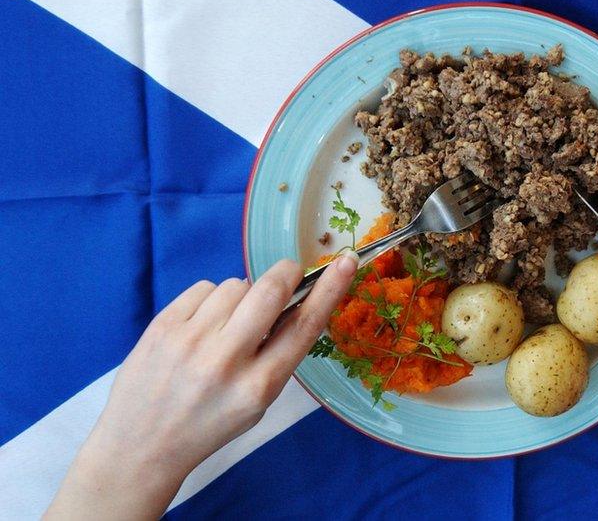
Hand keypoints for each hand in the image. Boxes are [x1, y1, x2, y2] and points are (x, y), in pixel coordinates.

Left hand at [45, 254, 358, 520]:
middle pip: (269, 291)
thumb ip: (278, 356)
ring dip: (242, 295)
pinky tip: (202, 324)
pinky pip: (203, 287)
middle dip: (286, 274)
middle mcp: (226, 361)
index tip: (346, 261)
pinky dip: (210, 299)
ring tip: (228, 322)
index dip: (329, 289)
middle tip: (288, 277)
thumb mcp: (258, 402)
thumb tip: (296, 300)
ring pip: (235, 284)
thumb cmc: (210, 424)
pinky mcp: (162, 326)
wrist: (141, 446)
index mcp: (259, 386)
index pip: (304, 326)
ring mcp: (190, 341)